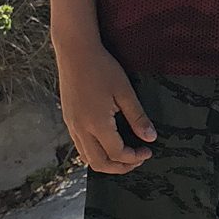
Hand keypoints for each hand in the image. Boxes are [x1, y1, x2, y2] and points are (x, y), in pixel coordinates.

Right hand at [53, 38, 157, 172]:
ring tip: (125, 155)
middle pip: (99, 163)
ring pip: (87, 158)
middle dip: (121, 167)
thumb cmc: (102, 68)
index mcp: (96, 124)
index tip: (148, 151)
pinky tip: (109, 143)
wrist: (75, 52)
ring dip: (107, 162)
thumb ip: (137, 117)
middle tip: (138, 159)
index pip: (117, 153)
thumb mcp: (125, 92)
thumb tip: (150, 138)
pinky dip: (96, 153)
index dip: (135, 157)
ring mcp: (71, 126)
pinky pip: (80, 147)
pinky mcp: (68, 120)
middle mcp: (80, 129)